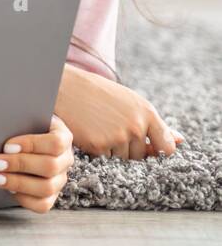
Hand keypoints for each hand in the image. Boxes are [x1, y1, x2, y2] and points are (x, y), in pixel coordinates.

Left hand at [0, 114, 74, 212]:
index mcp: (63, 137)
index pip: (55, 143)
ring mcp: (60, 179)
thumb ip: (16, 120)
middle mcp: (65, 160)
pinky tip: (7, 189)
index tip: (6, 146)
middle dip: (19, 165)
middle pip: (50, 167)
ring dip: (17, 183)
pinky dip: (23, 199)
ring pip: (46, 187)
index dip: (31, 145)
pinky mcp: (51, 196)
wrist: (24, 138)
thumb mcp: (23, 118)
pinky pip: (42, 205)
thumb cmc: (21, 126)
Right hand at [55, 64, 182, 159]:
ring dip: (112, 151)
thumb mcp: (130, 102)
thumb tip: (180, 141)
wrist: (65, 86)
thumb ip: (155, 124)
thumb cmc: (98, 93)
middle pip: (141, 156)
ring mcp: (117, 137)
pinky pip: (104, 158)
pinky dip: (97, 150)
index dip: (158, 152)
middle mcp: (136, 126)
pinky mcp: (99, 145)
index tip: (147, 150)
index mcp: (147, 113)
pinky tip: (89, 133)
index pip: (166, 147)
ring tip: (98, 129)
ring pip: (122, 159)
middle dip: (128, 149)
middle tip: (110, 130)